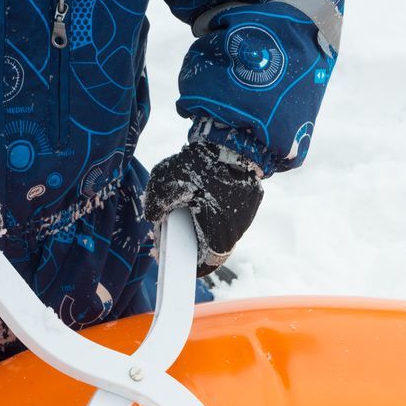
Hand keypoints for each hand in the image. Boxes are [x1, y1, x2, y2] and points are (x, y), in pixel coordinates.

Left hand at [145, 141, 262, 277]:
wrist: (233, 140)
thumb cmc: (199, 165)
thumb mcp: (164, 183)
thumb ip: (155, 206)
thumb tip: (154, 217)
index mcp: (218, 236)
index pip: (206, 264)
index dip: (190, 265)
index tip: (177, 260)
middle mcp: (236, 231)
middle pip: (212, 246)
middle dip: (193, 239)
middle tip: (175, 225)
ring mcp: (247, 216)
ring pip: (223, 229)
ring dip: (206, 222)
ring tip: (189, 204)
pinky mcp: (252, 200)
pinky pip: (232, 213)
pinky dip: (217, 208)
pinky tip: (204, 193)